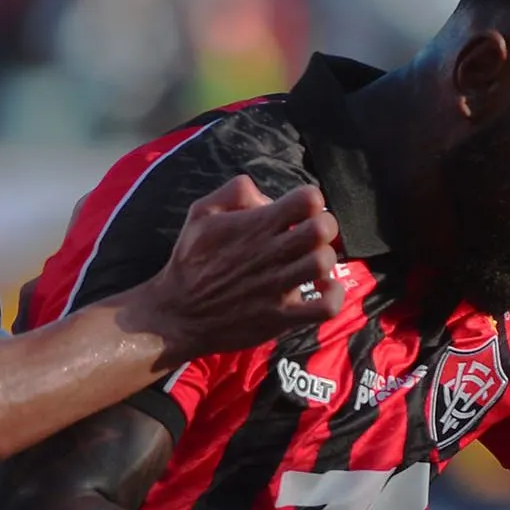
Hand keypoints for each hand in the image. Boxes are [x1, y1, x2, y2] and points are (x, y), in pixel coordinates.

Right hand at [125, 175, 346, 361]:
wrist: (176, 315)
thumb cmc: (189, 262)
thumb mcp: (199, 214)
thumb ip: (233, 192)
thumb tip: (264, 194)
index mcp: (255, 225)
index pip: (307, 199)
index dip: (311, 200)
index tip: (300, 212)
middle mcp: (270, 253)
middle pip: (323, 228)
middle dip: (324, 227)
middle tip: (311, 236)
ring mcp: (277, 287)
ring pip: (324, 263)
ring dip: (324, 259)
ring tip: (311, 263)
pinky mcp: (280, 317)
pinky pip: (324, 307)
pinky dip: (332, 296)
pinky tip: (321, 289)